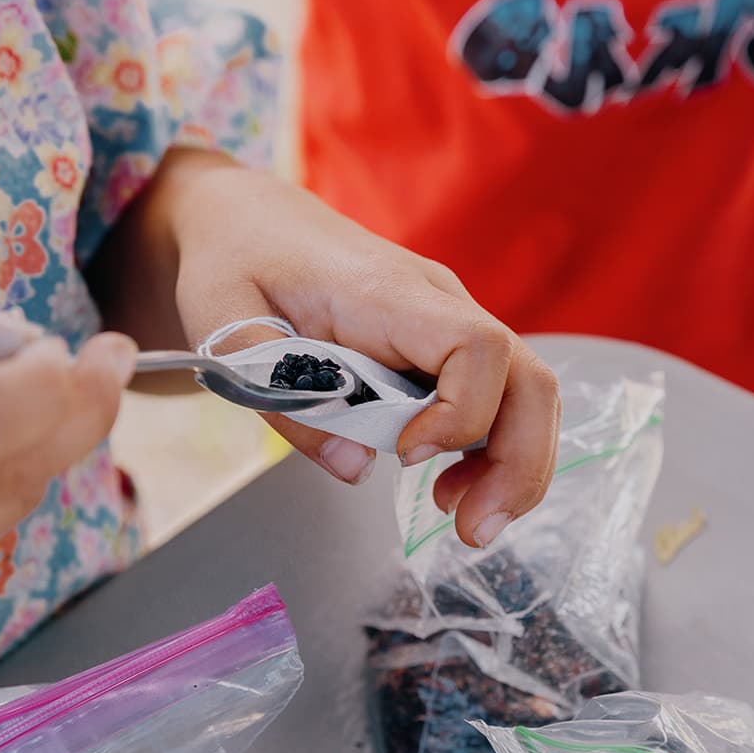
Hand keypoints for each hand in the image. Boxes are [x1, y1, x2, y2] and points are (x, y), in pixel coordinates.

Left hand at [140, 150, 560, 549]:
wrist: (251, 222)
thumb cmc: (235, 263)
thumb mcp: (222, 326)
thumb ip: (280, 394)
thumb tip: (353, 465)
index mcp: (387, 292)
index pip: (476, 346)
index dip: (461, 413)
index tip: (406, 455)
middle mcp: (439, 304)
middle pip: (530, 379)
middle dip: (519, 464)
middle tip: (474, 530)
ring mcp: (451, 324)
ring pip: (529, 395)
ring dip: (513, 467)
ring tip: (465, 520)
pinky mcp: (446, 348)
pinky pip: (500, 400)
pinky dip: (491, 453)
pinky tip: (450, 487)